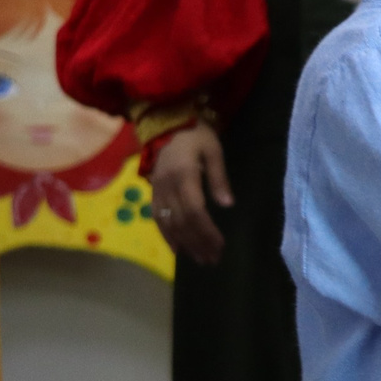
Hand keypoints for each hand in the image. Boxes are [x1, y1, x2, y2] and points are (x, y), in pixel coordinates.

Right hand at [149, 122, 232, 265]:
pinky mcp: (152, 191)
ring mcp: (157, 189)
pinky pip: (157, 217)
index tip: (220, 246)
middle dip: (198, 242)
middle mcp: (167, 186)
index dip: (207, 231)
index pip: (195, 211)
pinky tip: (177, 248)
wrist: (165, 121)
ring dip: (184, 243)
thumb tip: (227, 205)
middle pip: (182, 221)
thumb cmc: (195, 134)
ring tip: (199, 258)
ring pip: (168, 222)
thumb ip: (219, 178)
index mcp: (184, 176)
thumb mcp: (213, 151)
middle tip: (212, 259)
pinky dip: (167, 234)